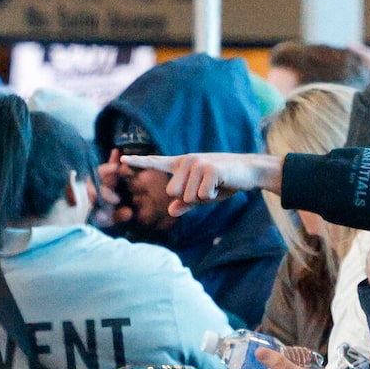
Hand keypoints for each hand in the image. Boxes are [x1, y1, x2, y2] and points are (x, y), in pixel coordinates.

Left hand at [133, 151, 275, 208]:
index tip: (121, 158)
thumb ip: (185, 203)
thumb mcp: (202, 195)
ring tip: (215, 185)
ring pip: (188, 196)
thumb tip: (171, 211)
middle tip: (207, 188)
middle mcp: (187, 161)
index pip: (157, 162)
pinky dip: (213, 196)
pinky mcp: (209, 169)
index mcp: (182, 164)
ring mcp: (198, 163)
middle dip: (190, 198)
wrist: (248, 171)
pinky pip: (202, 196)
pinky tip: (221, 185)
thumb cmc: (223, 183)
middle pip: (173, 192)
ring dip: (203, 197)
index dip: (139, 162)